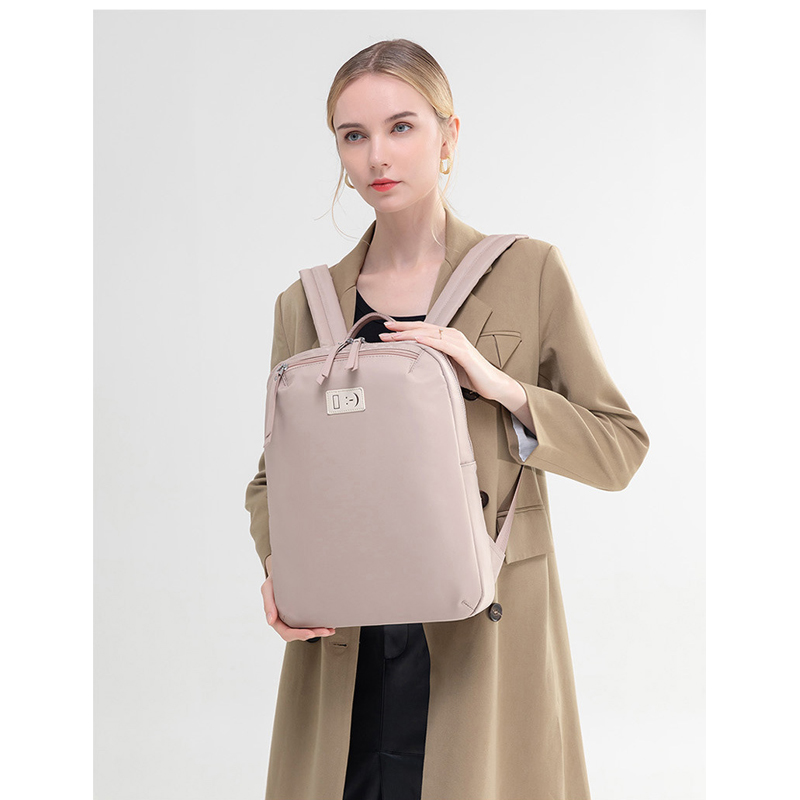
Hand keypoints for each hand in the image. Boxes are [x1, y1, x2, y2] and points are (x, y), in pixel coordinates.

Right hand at [261, 576, 335, 641]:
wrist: (283, 570)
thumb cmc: (274, 579)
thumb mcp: (268, 588)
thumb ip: (268, 603)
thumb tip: (270, 622)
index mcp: (276, 619)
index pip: (286, 632)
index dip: (298, 634)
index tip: (310, 633)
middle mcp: (285, 621)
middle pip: (299, 634)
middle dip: (313, 634)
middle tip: (326, 631)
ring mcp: (294, 618)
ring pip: (307, 630)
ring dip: (319, 632)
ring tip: (331, 630)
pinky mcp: (302, 612)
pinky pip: (311, 623)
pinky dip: (320, 625)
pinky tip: (330, 625)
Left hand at [379, 320, 504, 399]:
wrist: (492, 384)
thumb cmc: (470, 376)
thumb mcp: (447, 366)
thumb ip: (433, 360)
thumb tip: (412, 364)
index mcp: (447, 338)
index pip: (422, 330)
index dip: (404, 328)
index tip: (387, 329)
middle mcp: (452, 336)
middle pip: (423, 329)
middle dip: (402, 329)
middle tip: (384, 331)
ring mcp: (459, 343)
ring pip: (430, 334)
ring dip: (410, 334)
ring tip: (394, 336)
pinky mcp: (464, 353)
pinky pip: (444, 345)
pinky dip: (430, 341)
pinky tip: (417, 340)